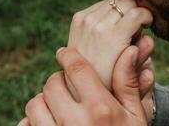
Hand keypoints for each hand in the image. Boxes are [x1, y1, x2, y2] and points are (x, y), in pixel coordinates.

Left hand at [20, 47, 150, 125]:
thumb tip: (130, 50)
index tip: (64, 53)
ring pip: (35, 104)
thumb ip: (128, 83)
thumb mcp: (134, 117)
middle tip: (69, 88)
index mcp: (100, 109)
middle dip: (59, 81)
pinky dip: (34, 123)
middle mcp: (75, 122)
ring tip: (59, 108)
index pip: (76, 68)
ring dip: (45, 102)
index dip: (67, 55)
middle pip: (52, 83)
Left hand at [66, 0, 152, 99]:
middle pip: (127, 1)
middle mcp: (97, 24)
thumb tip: (149, 37)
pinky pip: (101, 4)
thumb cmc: (109, 78)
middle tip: (137, 23)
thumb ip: (143, 51)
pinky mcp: (78, 17)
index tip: (147, 24)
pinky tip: (111, 24)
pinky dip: (110, 10)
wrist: (77, 81)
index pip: (138, 12)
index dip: (147, 16)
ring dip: (123, 9)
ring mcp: (85, 19)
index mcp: (112, 37)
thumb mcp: (129, 68)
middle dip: (136, 9)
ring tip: (124, 24)